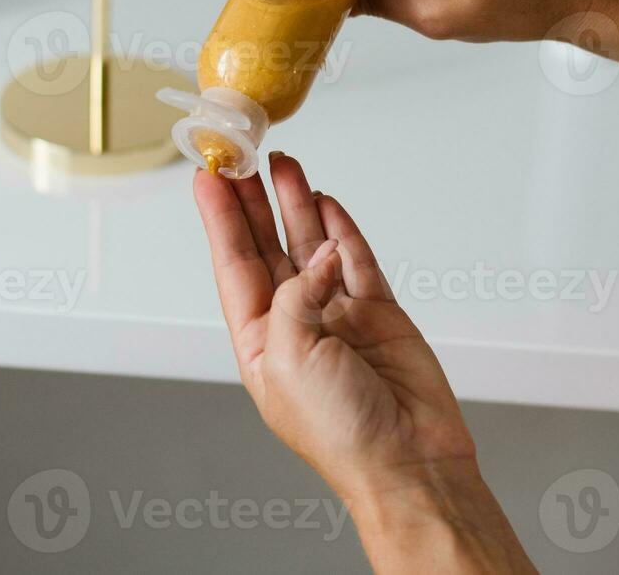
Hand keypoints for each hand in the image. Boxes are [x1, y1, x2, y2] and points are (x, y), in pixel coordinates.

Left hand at [192, 151, 477, 500]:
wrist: (410, 461)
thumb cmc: (342, 433)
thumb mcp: (292, 360)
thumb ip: (296, 296)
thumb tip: (319, 252)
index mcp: (261, 343)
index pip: (234, 266)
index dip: (220, 220)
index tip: (208, 177)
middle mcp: (296, 324)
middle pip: (267, 247)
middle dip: (253, 202)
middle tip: (241, 156)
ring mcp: (338, 315)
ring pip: (311, 245)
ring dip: (295, 205)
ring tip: (282, 163)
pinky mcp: (379, 312)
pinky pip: (356, 258)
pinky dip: (341, 228)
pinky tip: (325, 201)